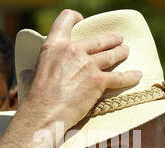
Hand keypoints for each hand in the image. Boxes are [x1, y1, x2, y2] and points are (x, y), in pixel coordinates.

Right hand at [22, 9, 141, 130]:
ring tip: (126, 51)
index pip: (66, 20)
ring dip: (121, 52)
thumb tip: (27, 72)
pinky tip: (137, 75)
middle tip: (117, 39)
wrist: (45, 114)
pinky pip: (119, 77)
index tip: (81, 20)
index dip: (74, 17)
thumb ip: (32, 71)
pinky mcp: (99, 81)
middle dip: (110, 39)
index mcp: (54, 46)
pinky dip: (130, 76)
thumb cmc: (35, 99)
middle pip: (98, 40)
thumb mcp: (30, 78)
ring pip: (111, 55)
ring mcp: (88, 65)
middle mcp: (73, 51)